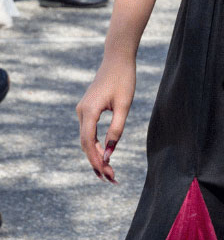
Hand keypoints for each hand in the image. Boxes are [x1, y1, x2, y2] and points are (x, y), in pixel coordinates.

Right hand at [77, 55, 137, 182]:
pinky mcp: (87, 110)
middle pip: (86, 144)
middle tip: (110, 179)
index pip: (89, 142)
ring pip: (86, 140)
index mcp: (89, 111)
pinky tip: (104, 156)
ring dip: (96, 156)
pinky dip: (95, 146)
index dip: (97, 159)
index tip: (107, 174)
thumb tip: (110, 152)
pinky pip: (89, 132)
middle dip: (97, 163)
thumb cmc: (124, 80)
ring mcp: (83, 111)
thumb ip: (117, 128)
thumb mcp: (125, 105)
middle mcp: (82, 112)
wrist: (117, 59)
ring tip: (108, 173)